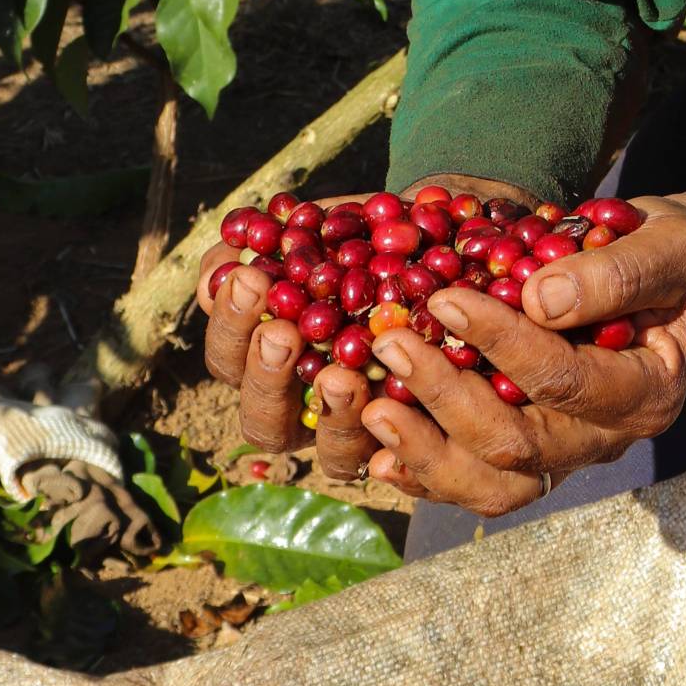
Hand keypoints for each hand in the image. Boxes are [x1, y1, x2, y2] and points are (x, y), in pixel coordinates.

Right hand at [195, 174, 526, 483]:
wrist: (458, 240)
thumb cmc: (380, 236)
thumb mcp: (333, 224)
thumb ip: (279, 240)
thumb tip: (226, 260)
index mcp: (275, 355)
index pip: (230, 357)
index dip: (230, 326)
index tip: (251, 278)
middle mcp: (310, 405)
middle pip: (263, 421)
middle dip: (266, 376)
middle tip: (282, 333)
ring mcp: (365, 432)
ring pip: (331, 454)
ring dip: (330, 416)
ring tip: (340, 376)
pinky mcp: (422, 446)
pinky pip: (403, 461)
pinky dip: (397, 439)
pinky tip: (400, 404)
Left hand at [357, 194, 685, 513]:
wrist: (680, 274)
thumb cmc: (677, 252)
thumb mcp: (670, 245)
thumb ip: (615, 274)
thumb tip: (538, 298)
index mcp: (647, 392)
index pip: (562, 380)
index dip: (499, 341)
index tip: (445, 299)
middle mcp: (609, 437)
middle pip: (518, 444)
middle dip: (444, 396)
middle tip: (389, 343)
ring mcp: (572, 452)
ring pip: (494, 482)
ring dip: (428, 451)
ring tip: (373, 409)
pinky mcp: (539, 451)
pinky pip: (481, 481)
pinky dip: (429, 472)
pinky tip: (380, 454)